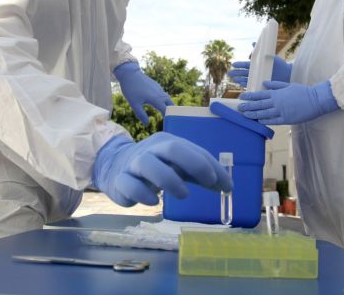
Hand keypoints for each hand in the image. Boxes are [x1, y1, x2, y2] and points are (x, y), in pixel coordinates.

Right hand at [92, 133, 233, 206]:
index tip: (227, 186)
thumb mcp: (179, 167)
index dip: (212, 166)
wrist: (116, 166)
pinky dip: (143, 194)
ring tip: (184, 194)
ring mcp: (134, 164)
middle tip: (210, 182)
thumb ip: (200, 175)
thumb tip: (227, 187)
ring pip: (149, 164)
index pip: (194, 150)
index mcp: (168, 143)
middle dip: (194, 163)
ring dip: (169, 179)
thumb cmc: (156, 167)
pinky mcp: (121, 180)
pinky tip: (154, 202)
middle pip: (172, 148)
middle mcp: (152, 149)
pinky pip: (130, 185)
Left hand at [114, 62, 173, 124]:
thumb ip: (141, 115)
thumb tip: (147, 124)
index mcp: (156, 99)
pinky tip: (159, 102)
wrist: (129, 74)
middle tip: (172, 119)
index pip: (166, 111)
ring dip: (168, 105)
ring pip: (167, 98)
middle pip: (170, 104)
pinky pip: (163, 93)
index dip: (168, 118)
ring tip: (167, 112)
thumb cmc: (131, 90)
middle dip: (172, 111)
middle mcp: (160, 93)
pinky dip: (164, 99)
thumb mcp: (134, 104)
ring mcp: (158, 88)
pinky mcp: (156, 85)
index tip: (169, 124)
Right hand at [227, 57, 292, 87]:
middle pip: (244, 73)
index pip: (246, 65)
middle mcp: (256, 72)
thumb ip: (261, 51)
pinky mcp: (261, 85)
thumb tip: (252, 43)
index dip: (239, 65)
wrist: (287, 74)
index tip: (233, 64)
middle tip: (229, 73)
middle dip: (236, 73)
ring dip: (240, 80)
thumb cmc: (279, 64)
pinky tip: (242, 86)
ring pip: (246, 80)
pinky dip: (247, 86)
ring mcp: (258, 79)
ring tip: (234, 80)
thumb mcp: (270, 56)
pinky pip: (252, 86)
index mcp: (258, 65)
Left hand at [238, 80, 338, 124]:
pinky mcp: (286, 119)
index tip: (242, 97)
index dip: (250, 96)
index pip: (260, 94)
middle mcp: (277, 102)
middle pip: (259, 104)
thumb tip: (264, 83)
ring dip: (253, 114)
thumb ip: (275, 85)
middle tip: (239, 107)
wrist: (315, 100)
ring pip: (264, 113)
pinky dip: (265, 121)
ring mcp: (281, 111)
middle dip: (248, 106)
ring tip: (245, 115)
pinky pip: (273, 121)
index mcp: (277, 93)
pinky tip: (258, 122)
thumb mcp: (288, 85)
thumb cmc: (302, 91)